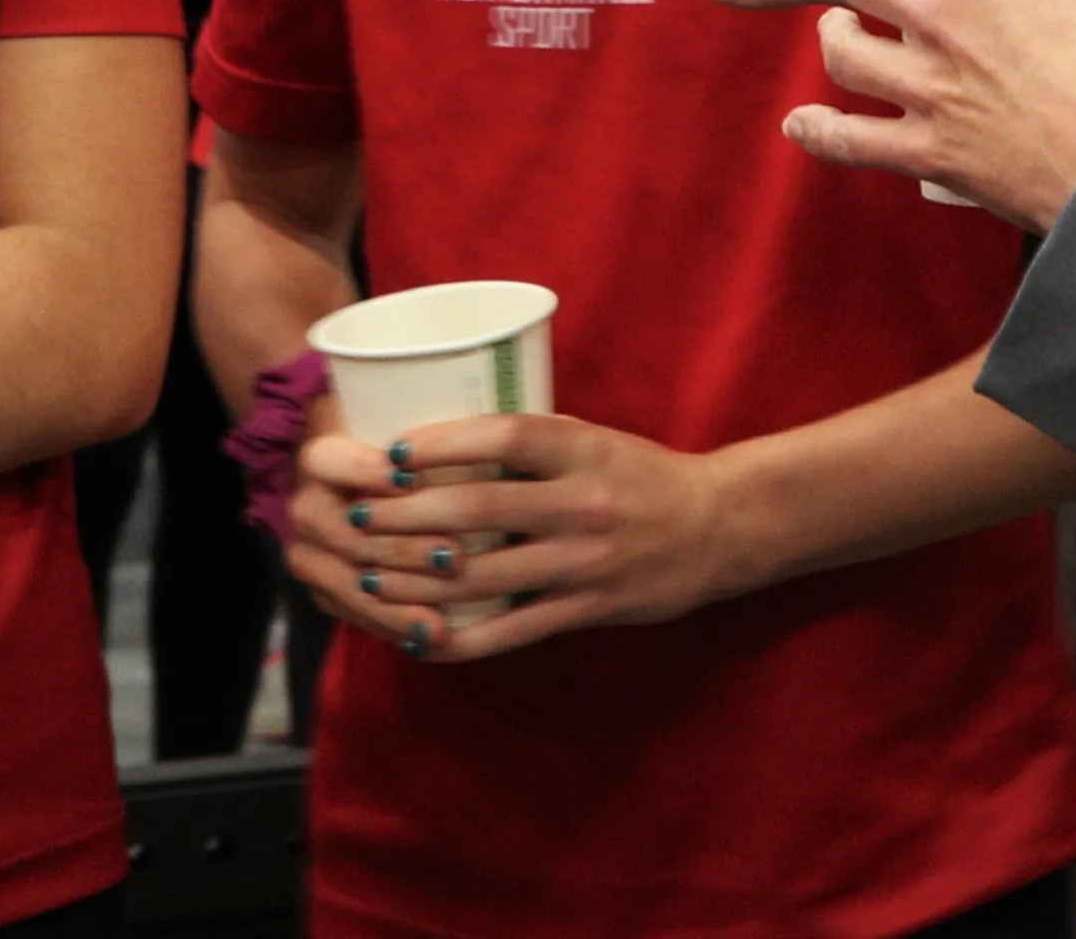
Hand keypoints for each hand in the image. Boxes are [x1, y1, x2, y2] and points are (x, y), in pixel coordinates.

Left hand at [285, 410, 748, 662]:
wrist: (719, 527)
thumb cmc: (642, 475)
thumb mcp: (594, 440)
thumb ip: (532, 444)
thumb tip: (441, 442)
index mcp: (583, 450)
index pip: (505, 438)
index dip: (444, 444)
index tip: (391, 453)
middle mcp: (582, 504)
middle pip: (479, 511)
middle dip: (406, 516)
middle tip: (357, 516)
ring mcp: (585, 562)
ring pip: (484, 575)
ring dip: (416, 578)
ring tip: (368, 572)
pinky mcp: (588, 608)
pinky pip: (513, 631)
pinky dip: (460, 638)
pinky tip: (419, 635)